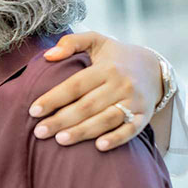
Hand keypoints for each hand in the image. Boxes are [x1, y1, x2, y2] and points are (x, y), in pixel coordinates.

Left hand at [28, 32, 161, 150]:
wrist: (154, 68)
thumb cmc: (115, 56)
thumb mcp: (96, 40)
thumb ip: (71, 42)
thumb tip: (48, 56)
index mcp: (106, 67)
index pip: (75, 85)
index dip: (54, 98)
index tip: (33, 111)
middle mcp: (121, 84)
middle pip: (87, 106)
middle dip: (61, 120)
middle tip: (39, 132)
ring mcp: (134, 101)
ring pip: (106, 119)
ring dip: (83, 132)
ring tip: (60, 140)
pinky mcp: (144, 116)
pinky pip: (131, 130)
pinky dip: (116, 139)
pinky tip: (99, 147)